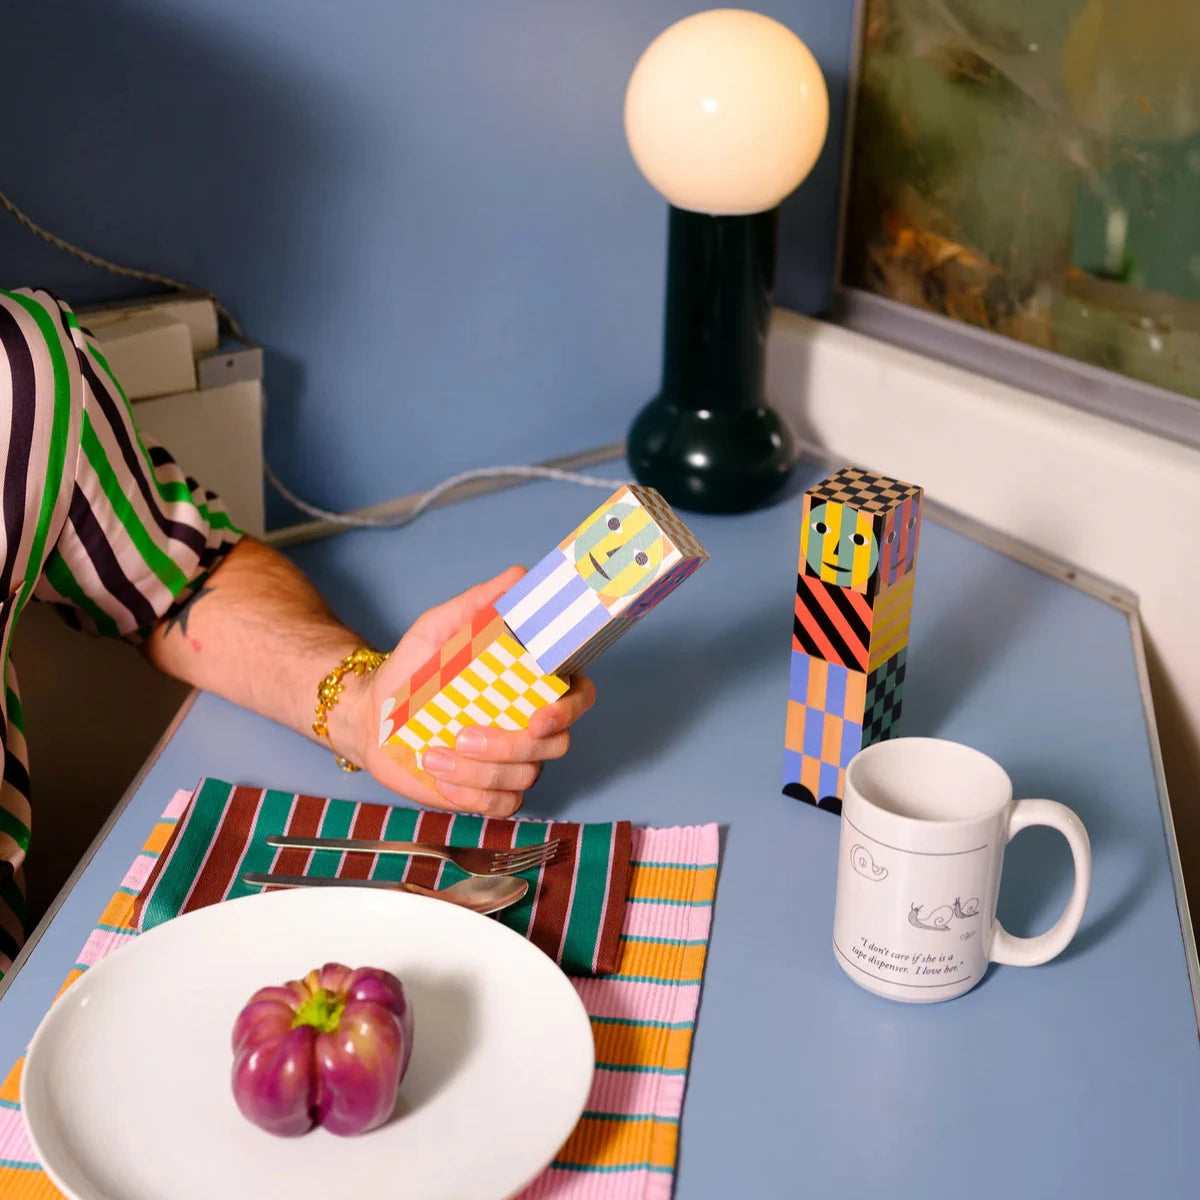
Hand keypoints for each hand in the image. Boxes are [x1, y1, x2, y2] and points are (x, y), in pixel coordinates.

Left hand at [354, 566, 595, 815]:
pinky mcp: (489, 793)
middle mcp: (531, 726)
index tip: (538, 715)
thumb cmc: (412, 670)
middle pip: (555, 745)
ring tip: (435, 752)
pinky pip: (502, 805)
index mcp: (531, 685)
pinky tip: (440, 772)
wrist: (372, 715)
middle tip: (464, 733)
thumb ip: (477, 604)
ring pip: (525, 777)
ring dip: (479, 770)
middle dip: (510, 745)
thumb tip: (516, 576)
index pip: (579, 696)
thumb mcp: (439, 628)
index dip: (570, 709)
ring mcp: (513, 763)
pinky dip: (471, 793)